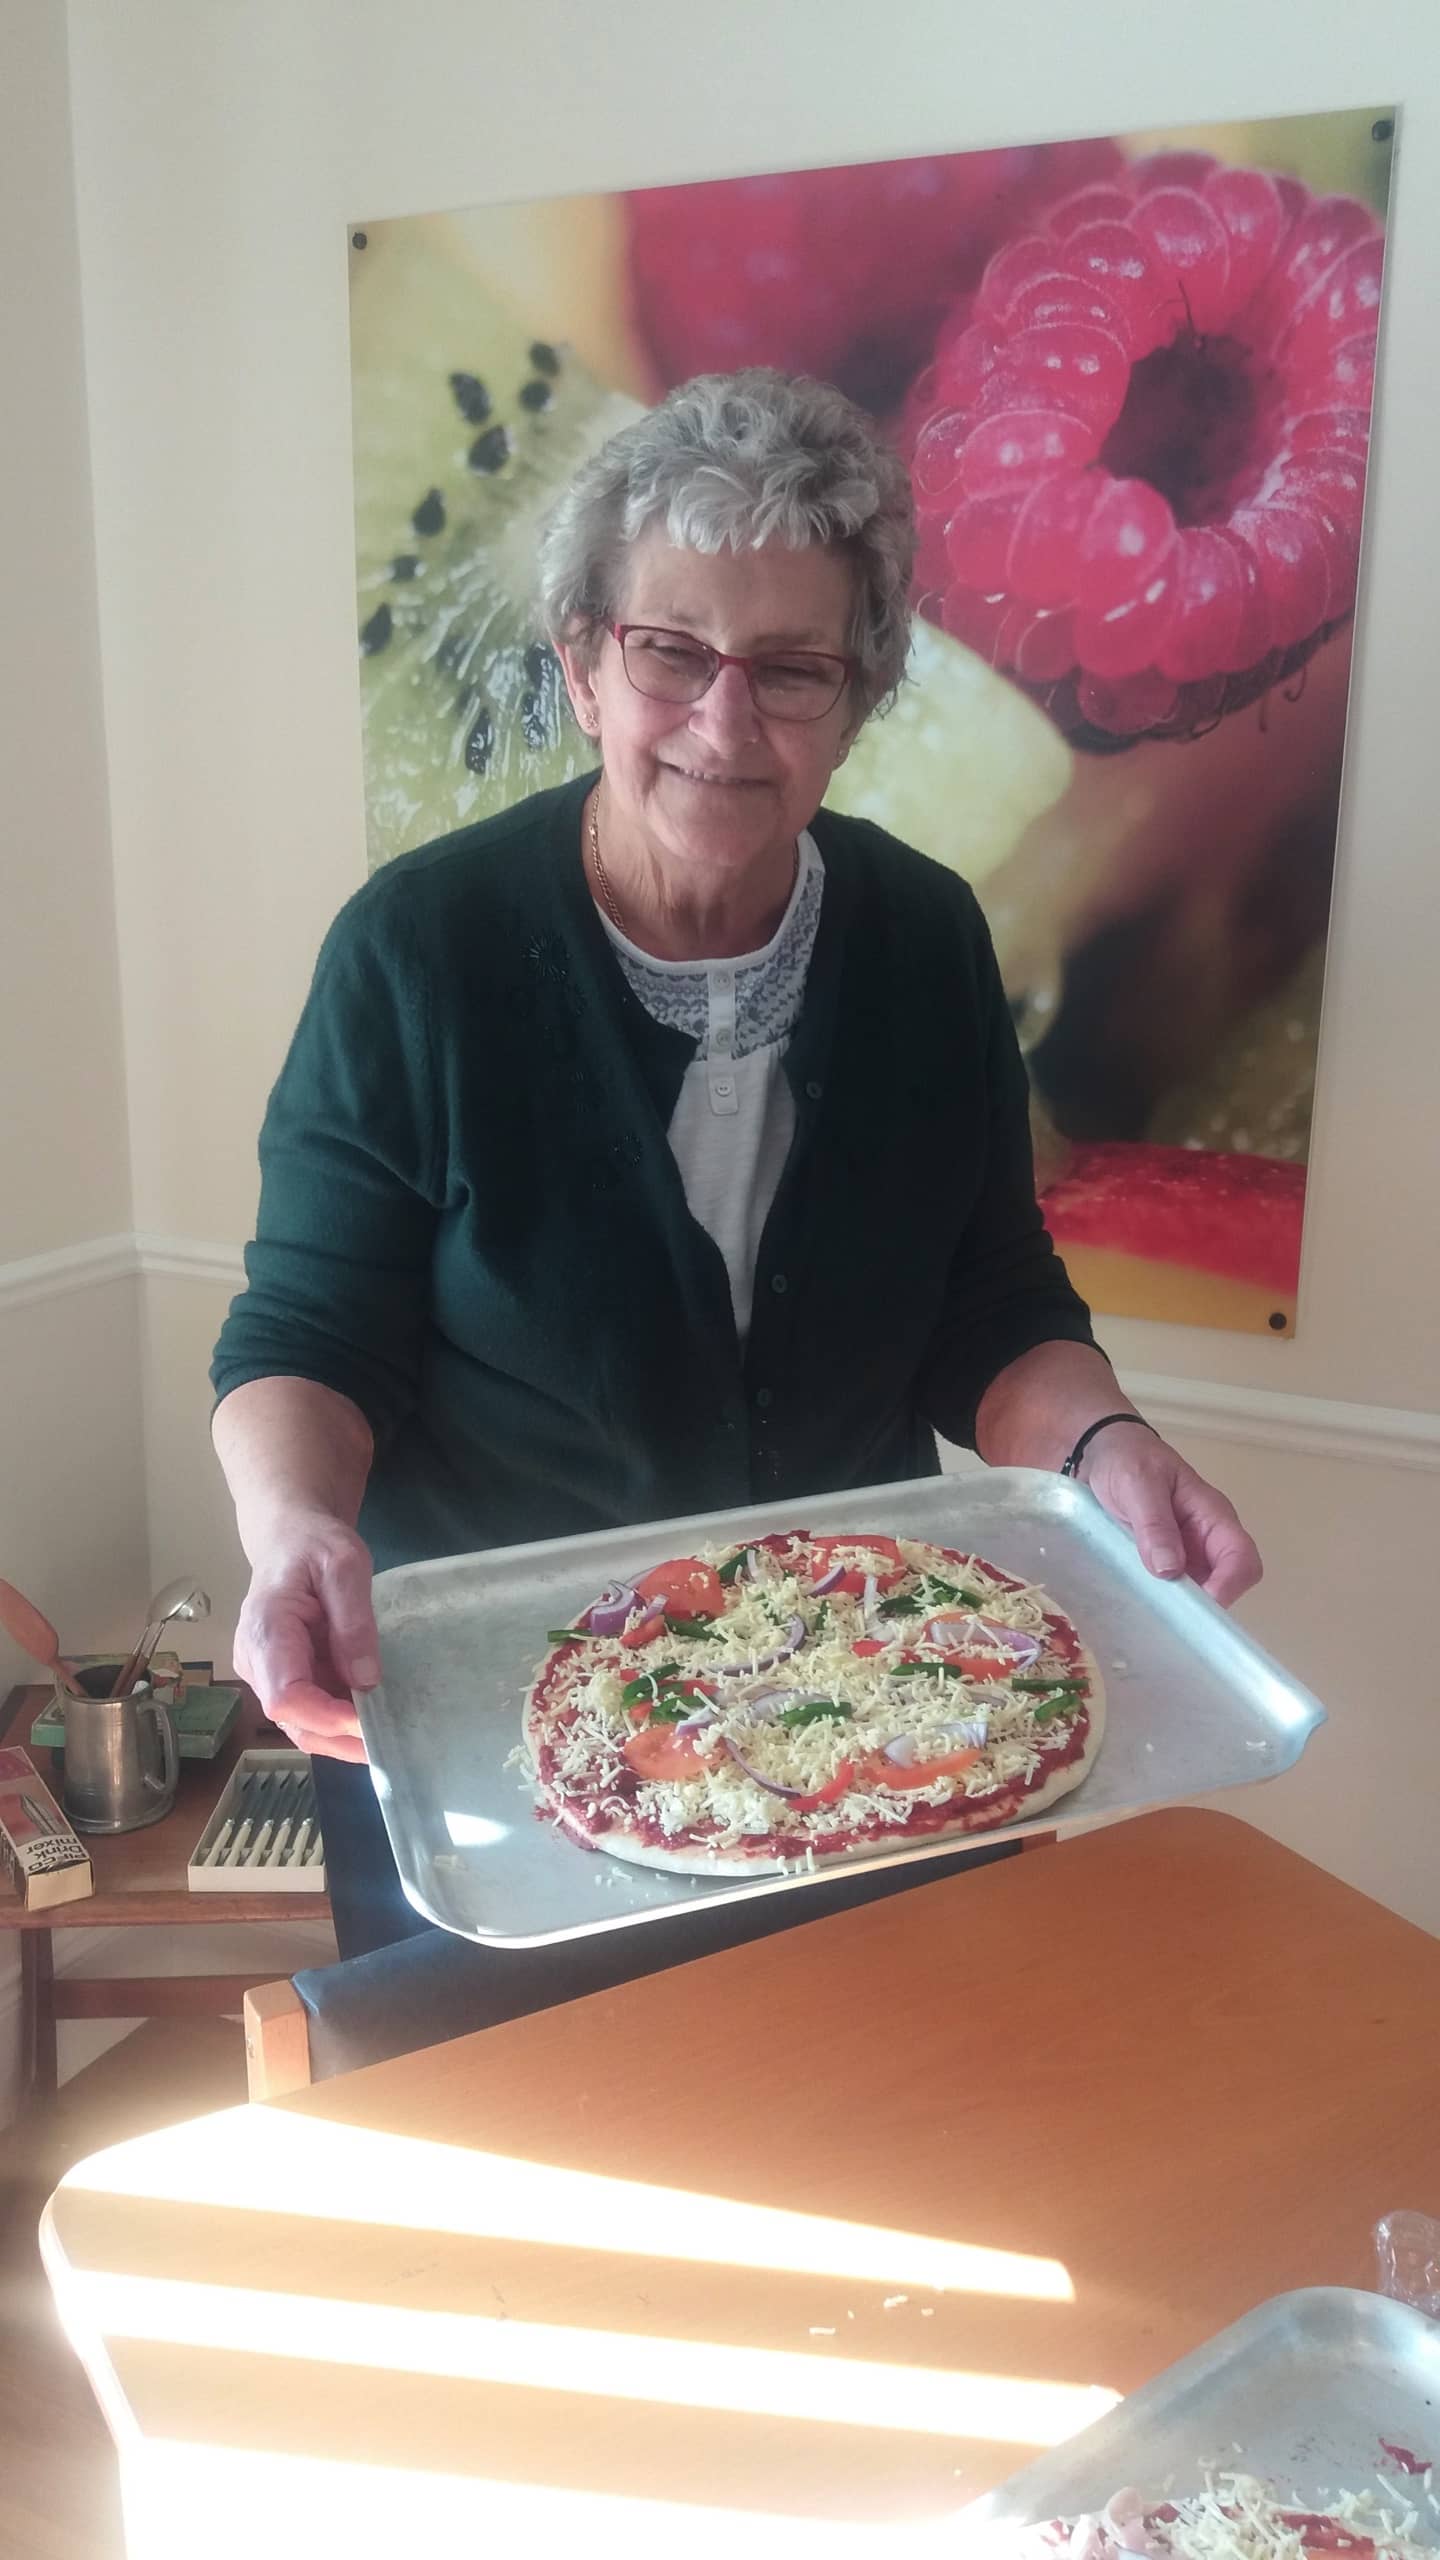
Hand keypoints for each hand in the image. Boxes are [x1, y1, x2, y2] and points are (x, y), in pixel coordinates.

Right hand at [232, 1509, 378, 1762]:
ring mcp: (266, 1674)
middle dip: (339, 1738)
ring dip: (341, 1738)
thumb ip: (353, 1622)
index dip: (325, 1717)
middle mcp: (256, 1661)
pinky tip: (372, 1722)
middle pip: (292, 1720)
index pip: (285, 1695)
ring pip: (300, 1724)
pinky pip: (309, 1711)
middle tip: (389, 1742)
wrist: (290, 1539)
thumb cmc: (314, 1545)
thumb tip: (365, 1680)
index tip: (368, 1720)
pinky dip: (339, 1723)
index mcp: (265, 1630)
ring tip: (386, 1740)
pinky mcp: (283, 1678)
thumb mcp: (345, 1567)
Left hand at [1082, 1423, 1262, 1606]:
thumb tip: (1170, 1569)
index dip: (1229, 1586)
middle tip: (1170, 1618)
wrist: (1103, 1453)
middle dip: (1204, 1605)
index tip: (1197, 1607)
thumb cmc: (1127, 1459)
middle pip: (1228, 1583)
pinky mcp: (1165, 1564)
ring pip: (1200, 1593)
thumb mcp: (1138, 1484)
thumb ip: (1154, 1523)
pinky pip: (1174, 1590)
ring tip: (1151, 1616)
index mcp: (1212, 1515)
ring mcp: (1187, 1555)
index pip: (1242, 1558)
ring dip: (1182, 1608)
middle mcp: (1207, 1540)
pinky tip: (1141, 1608)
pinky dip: (1164, 1603)